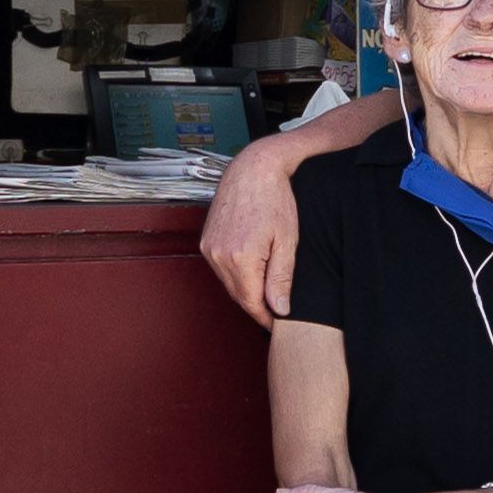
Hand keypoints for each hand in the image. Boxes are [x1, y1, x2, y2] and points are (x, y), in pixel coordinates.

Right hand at [201, 140, 302, 326]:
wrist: (253, 168)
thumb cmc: (275, 199)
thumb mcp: (287, 241)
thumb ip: (281, 278)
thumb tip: (279, 310)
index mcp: (240, 258)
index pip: (252, 303)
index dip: (266, 317)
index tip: (280, 323)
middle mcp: (218, 255)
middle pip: (238, 296)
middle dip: (258, 305)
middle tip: (277, 310)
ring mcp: (209, 247)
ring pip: (228, 283)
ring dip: (246, 290)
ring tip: (267, 290)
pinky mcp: (205, 241)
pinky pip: (221, 269)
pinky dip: (235, 275)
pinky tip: (252, 271)